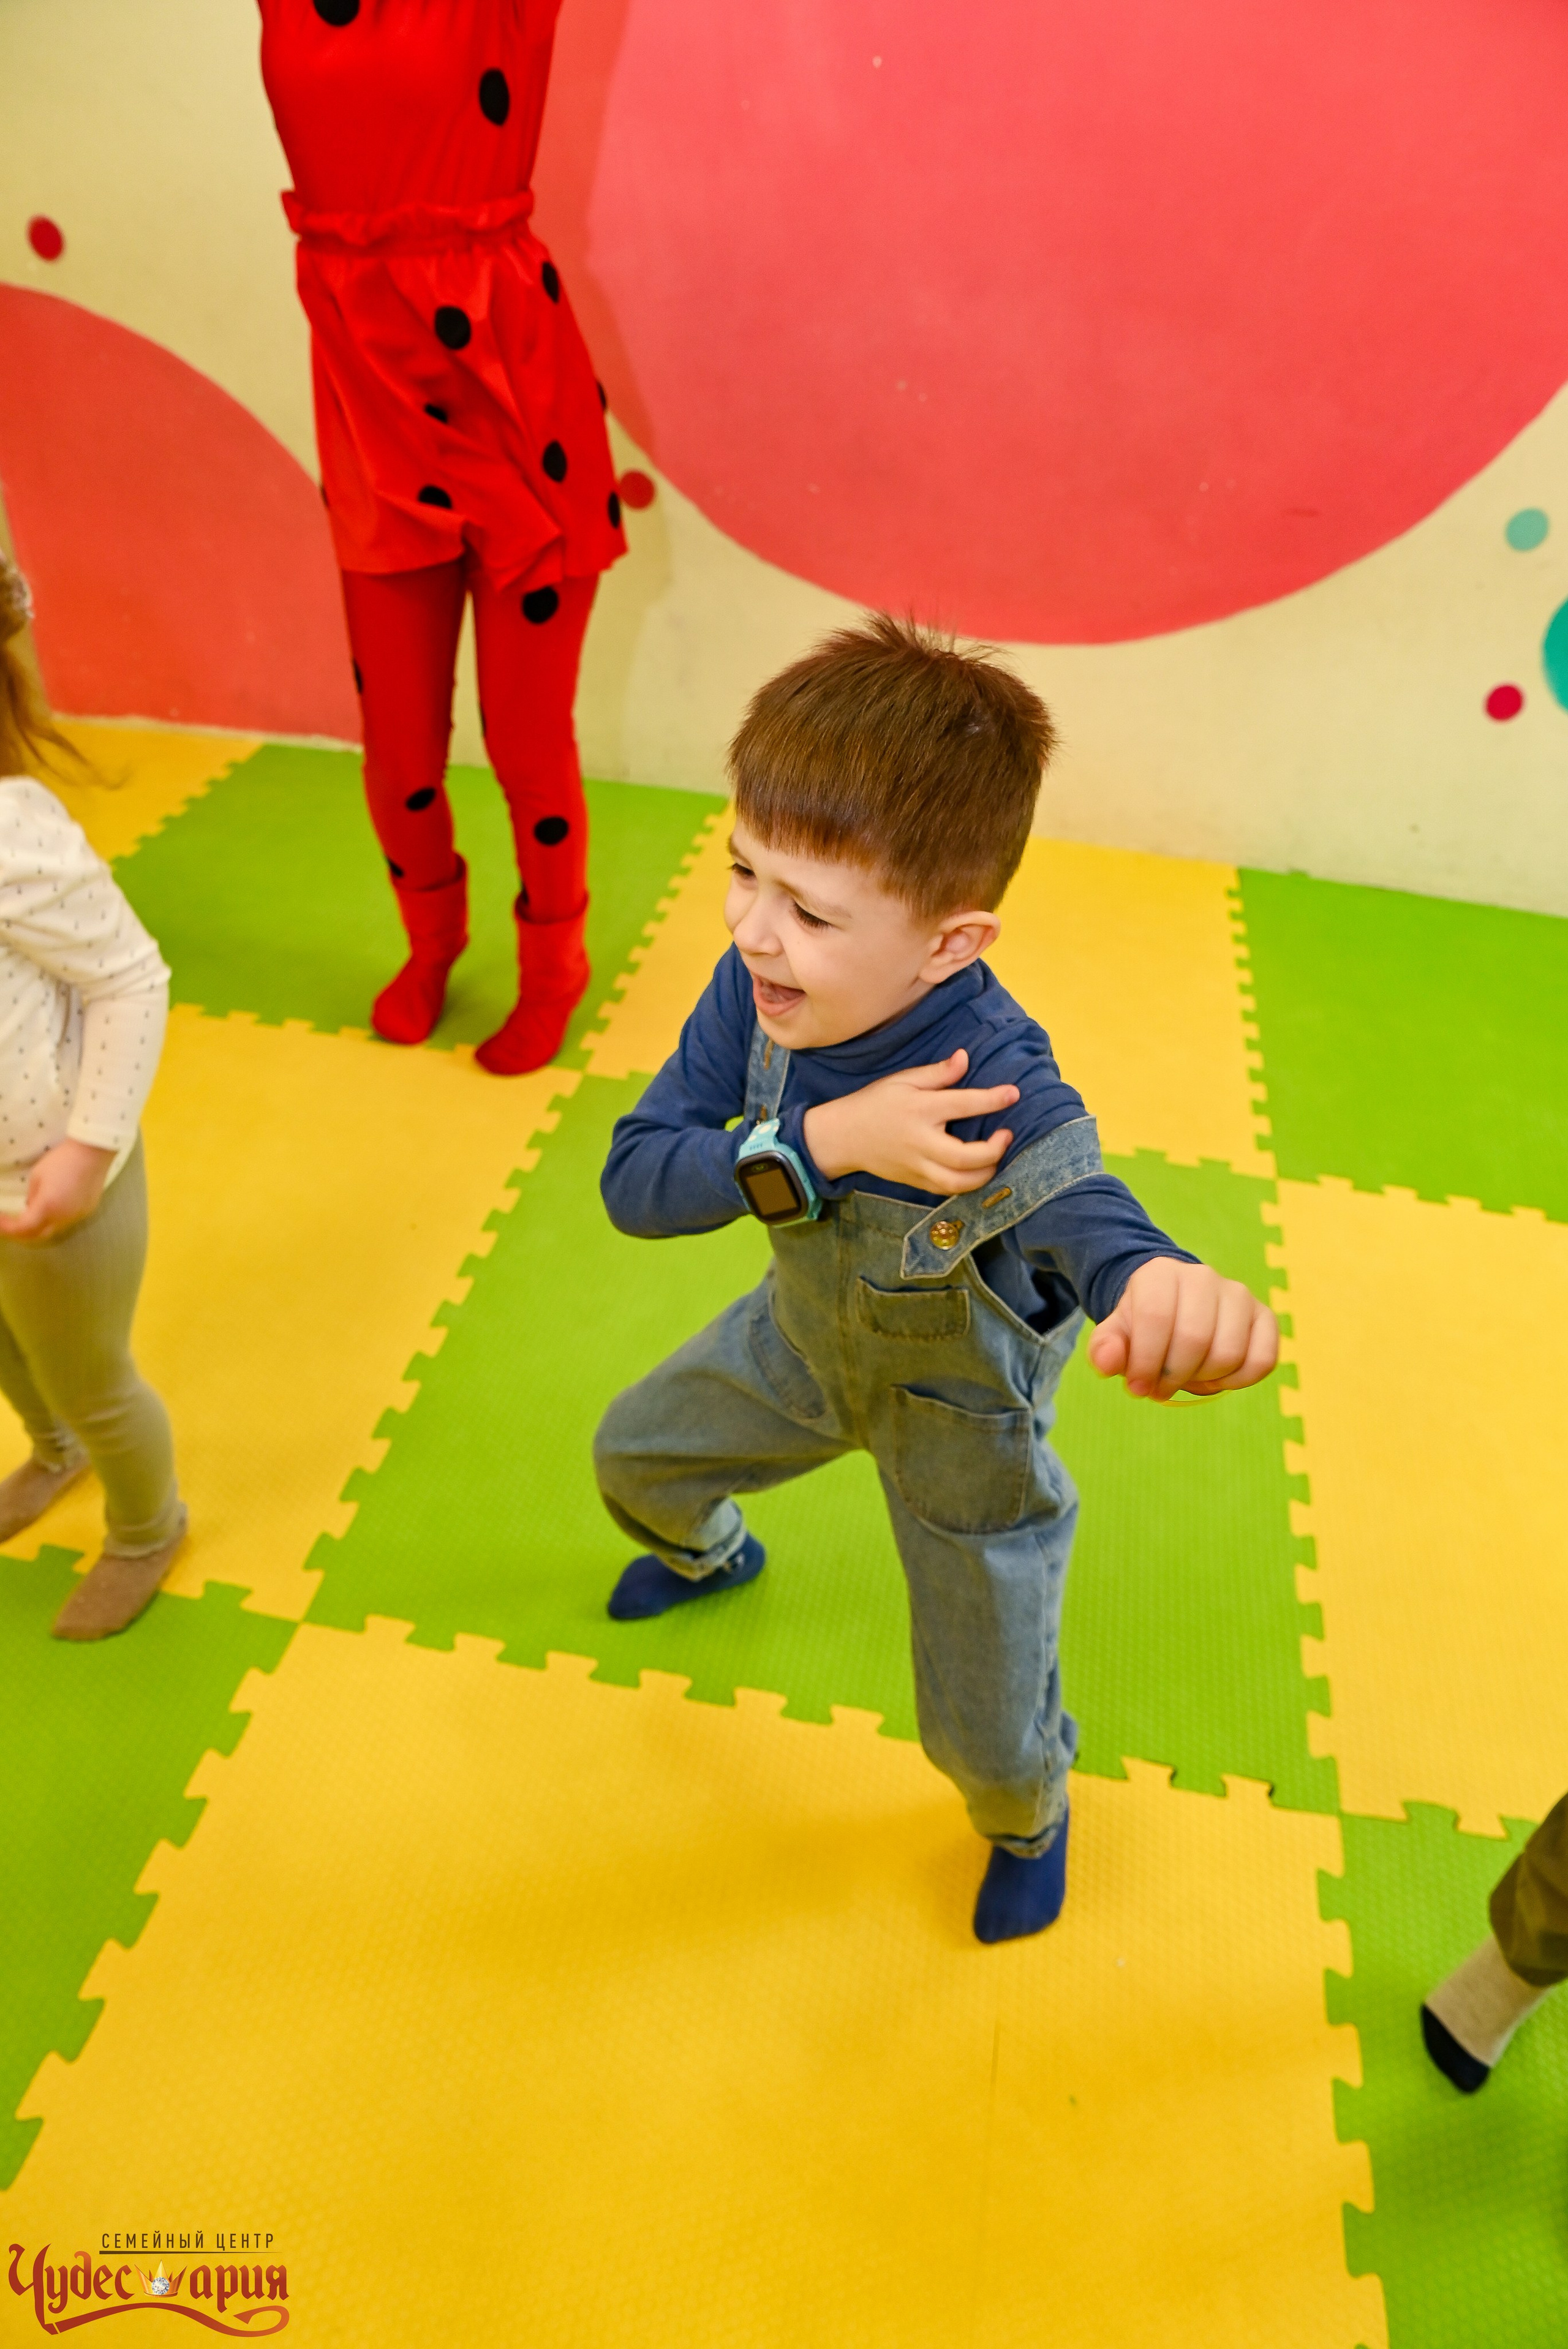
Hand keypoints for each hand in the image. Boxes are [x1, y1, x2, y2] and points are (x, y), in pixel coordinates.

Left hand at [0, 1139, 114, 1242]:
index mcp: (47, 1208)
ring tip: (31, 1213)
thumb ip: (31, 1196)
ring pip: (54, 1228)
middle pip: (39, 1235)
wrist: (93, 1152)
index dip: (8, 1228)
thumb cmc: (61, 1160)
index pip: (23, 1228)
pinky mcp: (87, 1210)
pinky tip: (53, 1205)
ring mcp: (77, 1216)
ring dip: (40, 1224)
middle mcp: (63, 1218)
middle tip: (11, 1223)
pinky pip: (68, 1220)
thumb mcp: (37, 1176)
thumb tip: (30, 1207)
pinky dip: (55, 1218)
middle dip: (22, 1232)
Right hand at [802, 1049, 1019, 1194]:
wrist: (842, 1137)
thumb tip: (965, 1057)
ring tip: (995, 1157)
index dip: (993, 1099)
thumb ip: (937, 1073)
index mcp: (920, 1110)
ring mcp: (917, 1166)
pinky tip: (977, 1172)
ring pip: (959, 1182)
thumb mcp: (902, 1080)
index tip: (1014, 1094)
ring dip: (985, 1174)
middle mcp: (921, 1142)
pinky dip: (967, 1184)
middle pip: (967, 1157)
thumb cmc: (874, 1103)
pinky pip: (947, 1190)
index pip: (964, 1105)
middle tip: (1006, 1135)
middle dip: (995, 1150)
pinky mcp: (914, 1182)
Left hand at [1087, 1256, 1277, 1400]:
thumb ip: (1105, 1349)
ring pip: (1229, 1353)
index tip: (1136, 1386)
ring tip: (1187, 1378)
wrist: (1174, 1308)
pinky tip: (1216, 1378)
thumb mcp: (1116, 1335)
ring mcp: (1238, 1294)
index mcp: (1160, 1274)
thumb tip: (1107, 1362)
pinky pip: (1262, 1359)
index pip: (1155, 1318)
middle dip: (1173, 1376)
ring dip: (1204, 1380)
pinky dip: (1238, 1381)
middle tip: (1160, 1388)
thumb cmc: (1142, 1326)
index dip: (1145, 1362)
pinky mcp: (1264, 1316)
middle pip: (1195, 1339)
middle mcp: (1203, 1276)